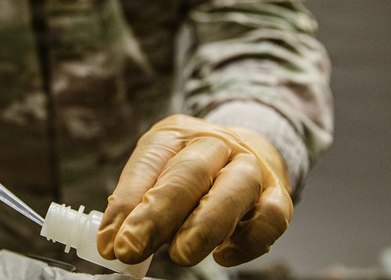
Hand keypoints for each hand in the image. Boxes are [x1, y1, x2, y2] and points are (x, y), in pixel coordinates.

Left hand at [97, 114, 292, 266]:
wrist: (247, 150)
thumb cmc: (189, 170)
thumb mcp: (155, 173)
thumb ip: (135, 204)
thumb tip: (111, 243)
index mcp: (176, 134)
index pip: (149, 163)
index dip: (127, 204)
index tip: (111, 242)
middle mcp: (217, 144)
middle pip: (190, 171)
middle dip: (158, 214)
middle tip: (133, 248)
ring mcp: (252, 167)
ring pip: (236, 187)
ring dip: (205, 224)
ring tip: (180, 255)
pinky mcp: (278, 195)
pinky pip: (271, 216)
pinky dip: (249, 240)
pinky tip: (223, 256)